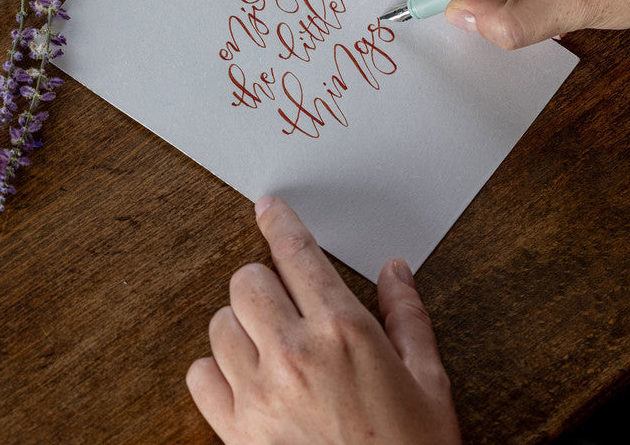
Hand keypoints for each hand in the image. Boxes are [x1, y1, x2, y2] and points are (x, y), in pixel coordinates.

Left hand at [186, 196, 460, 444]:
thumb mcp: (428, 380)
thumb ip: (408, 316)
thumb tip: (396, 271)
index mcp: (343, 331)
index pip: (298, 253)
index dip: (280, 222)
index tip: (269, 207)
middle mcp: (295, 353)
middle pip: (247, 280)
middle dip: (263, 277)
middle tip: (282, 294)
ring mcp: (260, 394)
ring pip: (219, 323)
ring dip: (241, 322)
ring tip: (268, 339)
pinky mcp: (236, 432)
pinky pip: (200, 376)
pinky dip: (216, 369)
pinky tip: (244, 376)